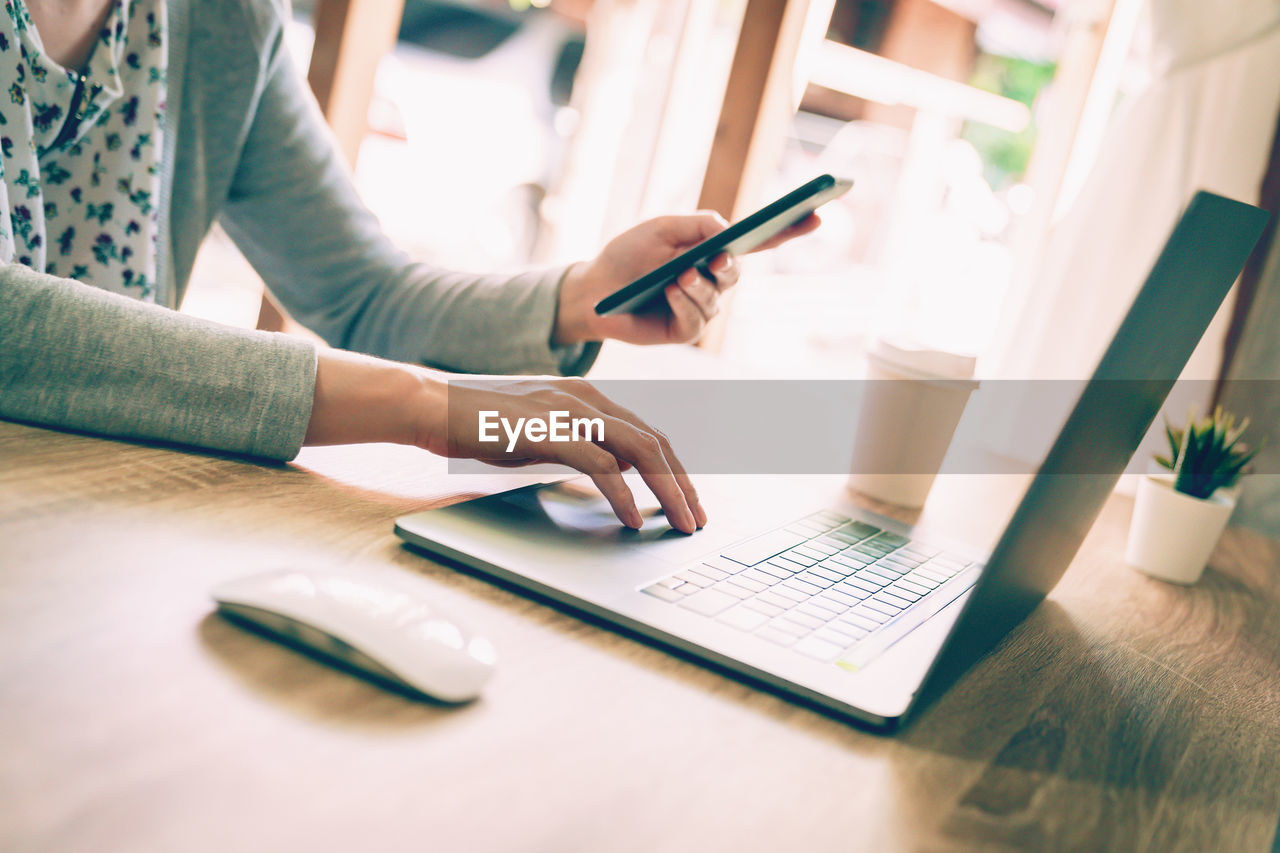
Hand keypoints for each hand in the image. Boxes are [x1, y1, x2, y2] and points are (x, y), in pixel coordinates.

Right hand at [303, 350, 704, 532]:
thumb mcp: (541, 432)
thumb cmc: (479, 423)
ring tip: (679, 522)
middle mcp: (587, 398)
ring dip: (666, 490)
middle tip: (696, 519)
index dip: (675, 468)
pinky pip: (600, 465)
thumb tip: (617, 472)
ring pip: (640, 451)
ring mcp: (569, 411)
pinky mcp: (549, 430)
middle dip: (683, 483)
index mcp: (587, 397)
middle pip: (655, 441)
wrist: (431, 404)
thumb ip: (579, 445)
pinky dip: (622, 495)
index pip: (648, 432)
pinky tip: (631, 519)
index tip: (688, 500)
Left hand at [553, 210, 820, 345]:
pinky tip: (671, 291)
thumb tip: (729, 231)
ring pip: (718, 297)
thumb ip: (696, 224)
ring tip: (678, 275)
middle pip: (738, 272)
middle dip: (730, 265)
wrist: (593, 289)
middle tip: (716, 258)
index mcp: (711, 250)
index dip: (788, 230)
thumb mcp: (660, 228)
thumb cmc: (628, 255)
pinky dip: (685, 302)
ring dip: (700, 285)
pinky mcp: (685, 329)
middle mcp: (712, 280)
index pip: (759, 242)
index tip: (816, 214)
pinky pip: (697, 318)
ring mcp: (701, 307)